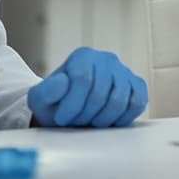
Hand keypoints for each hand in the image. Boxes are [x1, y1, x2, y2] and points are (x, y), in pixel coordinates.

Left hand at [28, 47, 147, 127]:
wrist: (71, 110)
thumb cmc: (56, 104)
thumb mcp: (41, 99)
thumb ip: (47, 91)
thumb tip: (63, 82)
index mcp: (83, 56)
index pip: (83, 80)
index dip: (72, 105)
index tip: (62, 119)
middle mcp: (106, 59)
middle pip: (100, 94)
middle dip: (85, 115)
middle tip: (76, 122)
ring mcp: (124, 71)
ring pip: (119, 101)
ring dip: (102, 120)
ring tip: (90, 122)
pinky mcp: (136, 85)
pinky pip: (137, 103)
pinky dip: (123, 118)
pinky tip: (109, 121)